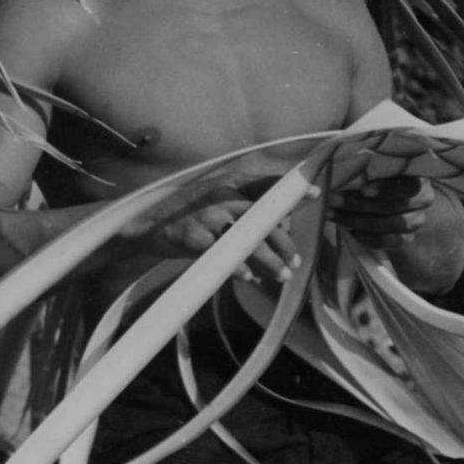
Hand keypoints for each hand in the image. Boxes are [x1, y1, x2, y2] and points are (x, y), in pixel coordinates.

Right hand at [122, 191, 300, 283]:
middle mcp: (221, 196)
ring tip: (282, 276)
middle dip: (284, 241)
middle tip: (297, 261)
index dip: (292, 189)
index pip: (267, 185)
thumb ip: (246, 211)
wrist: (146, 225)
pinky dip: (236, 266)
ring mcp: (207, 216)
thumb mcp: (217, 205)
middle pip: (263, 217)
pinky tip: (248, 277)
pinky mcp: (192, 235)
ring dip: (268, 259)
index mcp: (229, 185)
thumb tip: (280, 225)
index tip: (316, 193)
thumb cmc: (189, 217)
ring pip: (247, 237)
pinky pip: (220, 253)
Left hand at [328, 176, 435, 250]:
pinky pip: (391, 241)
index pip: (406, 185)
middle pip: (392, 206)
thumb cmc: (375, 175)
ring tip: (333, 214)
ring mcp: (417, 220)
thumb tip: (343, 168)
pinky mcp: (408, 238)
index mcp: (417, 176)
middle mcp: (423, 198)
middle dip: (358, 203)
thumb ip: (366, 168)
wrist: (379, 200)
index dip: (385, 189)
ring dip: (358, 220)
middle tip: (333, 199)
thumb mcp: (374, 167)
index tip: (363, 189)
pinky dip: (370, 238)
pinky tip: (351, 232)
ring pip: (390, 224)